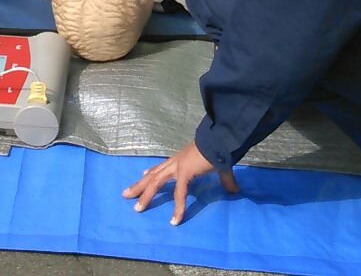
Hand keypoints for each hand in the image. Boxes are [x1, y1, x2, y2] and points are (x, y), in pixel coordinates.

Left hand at [122, 141, 238, 225]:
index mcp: (181, 159)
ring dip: (146, 195)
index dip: (151, 172)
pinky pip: (179, 193)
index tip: (143, 175)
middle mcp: (176, 162)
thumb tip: (234, 190)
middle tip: (126, 194)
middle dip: (139, 185)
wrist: (222, 139)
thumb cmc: (220, 149)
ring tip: (137, 208)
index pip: (162, 166)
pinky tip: (175, 221)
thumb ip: (226, 180)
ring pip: (156, 182)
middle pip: (153, 175)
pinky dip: (178, 208)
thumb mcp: (220, 166)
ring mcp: (178, 166)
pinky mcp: (185, 172)